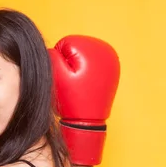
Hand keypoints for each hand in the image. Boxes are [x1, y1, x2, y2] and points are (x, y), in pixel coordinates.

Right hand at [49, 35, 119, 164]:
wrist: (89, 121)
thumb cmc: (72, 100)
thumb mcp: (56, 75)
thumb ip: (52, 55)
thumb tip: (54, 49)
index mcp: (91, 47)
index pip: (65, 45)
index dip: (60, 62)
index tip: (66, 78)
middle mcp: (106, 48)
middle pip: (77, 50)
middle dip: (71, 64)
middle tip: (74, 83)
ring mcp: (112, 59)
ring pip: (85, 58)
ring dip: (80, 69)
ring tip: (81, 86)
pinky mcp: (113, 69)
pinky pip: (94, 66)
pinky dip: (89, 74)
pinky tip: (88, 86)